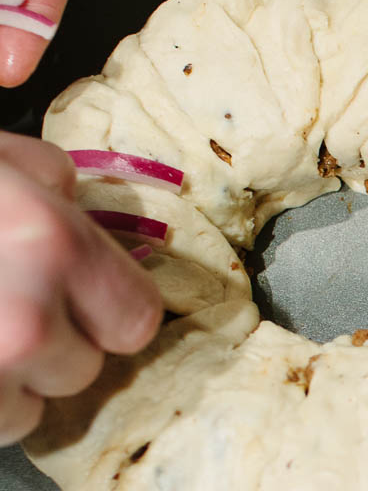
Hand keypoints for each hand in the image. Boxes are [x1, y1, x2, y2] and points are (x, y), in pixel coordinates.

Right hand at [0, 132, 162, 444]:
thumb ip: (47, 175)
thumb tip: (71, 198)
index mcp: (50, 245)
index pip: (136, 319)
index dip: (113, 310)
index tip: (94, 302)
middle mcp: (23, 322)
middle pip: (83, 371)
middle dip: (56, 345)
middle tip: (12, 308)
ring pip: (27, 412)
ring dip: (7, 382)